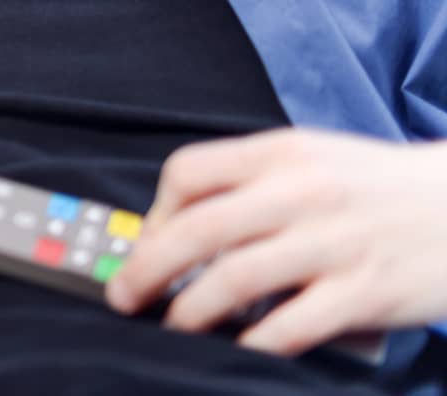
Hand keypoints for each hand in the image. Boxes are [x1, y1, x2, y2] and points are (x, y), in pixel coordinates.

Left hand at [106, 127, 446, 356]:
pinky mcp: (362, 293)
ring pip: (232, 280)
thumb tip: (182, 228)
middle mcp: (301, 192)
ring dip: (188, 312)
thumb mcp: (313, 160)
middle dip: (146, 269)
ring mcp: (332, 243)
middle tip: (123, 296)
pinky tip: (235, 350)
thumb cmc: (379, 189)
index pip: (188, 172)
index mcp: (281, 152)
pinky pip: (288, 325)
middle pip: (196, 230)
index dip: (154, 212)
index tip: (147, 243)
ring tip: (171, 328)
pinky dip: (251, 343)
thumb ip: (252, 183)